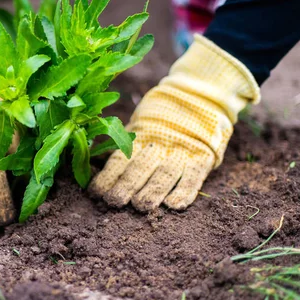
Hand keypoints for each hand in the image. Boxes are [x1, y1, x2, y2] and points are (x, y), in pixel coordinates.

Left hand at [89, 35, 260, 212]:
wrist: (200, 94)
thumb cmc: (164, 116)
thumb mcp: (141, 123)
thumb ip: (126, 142)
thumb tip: (99, 162)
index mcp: (140, 138)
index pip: (119, 160)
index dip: (108, 177)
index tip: (96, 193)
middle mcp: (159, 146)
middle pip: (140, 168)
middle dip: (127, 185)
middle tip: (115, 201)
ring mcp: (182, 152)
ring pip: (164, 174)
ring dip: (152, 191)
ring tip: (141, 206)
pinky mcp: (202, 157)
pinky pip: (193, 176)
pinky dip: (185, 191)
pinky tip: (174, 205)